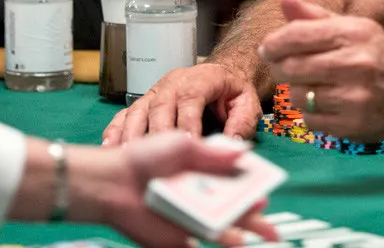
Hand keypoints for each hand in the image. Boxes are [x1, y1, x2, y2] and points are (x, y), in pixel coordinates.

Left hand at [69, 131, 279, 246]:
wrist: (112, 180)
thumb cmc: (143, 157)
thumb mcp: (184, 145)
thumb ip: (214, 153)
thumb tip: (245, 153)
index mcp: (201, 173)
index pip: (232, 181)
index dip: (250, 186)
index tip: (264, 188)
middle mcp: (196, 196)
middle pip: (230, 208)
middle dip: (252, 215)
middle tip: (270, 222)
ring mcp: (187, 218)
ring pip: (219, 227)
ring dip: (239, 231)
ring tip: (259, 233)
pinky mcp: (175, 237)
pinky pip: (197, 243)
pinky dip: (218, 243)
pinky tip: (235, 243)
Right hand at [102, 63, 261, 144]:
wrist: (222, 75)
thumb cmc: (232, 93)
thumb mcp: (247, 104)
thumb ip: (242, 123)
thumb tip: (231, 146)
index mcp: (203, 78)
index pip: (191, 97)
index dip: (187, 121)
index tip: (186, 147)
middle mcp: (175, 81)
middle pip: (161, 106)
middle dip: (158, 134)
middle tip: (156, 161)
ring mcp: (156, 91)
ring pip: (140, 110)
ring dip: (132, 134)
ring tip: (128, 158)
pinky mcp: (144, 101)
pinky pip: (126, 114)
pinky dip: (116, 130)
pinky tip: (110, 147)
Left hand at [259, 0, 383, 140]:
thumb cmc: (375, 53)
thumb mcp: (351, 27)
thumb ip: (314, 16)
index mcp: (353, 33)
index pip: (297, 35)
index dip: (274, 43)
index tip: (267, 48)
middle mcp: (356, 63)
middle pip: (292, 68)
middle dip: (280, 68)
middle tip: (283, 67)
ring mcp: (355, 97)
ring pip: (298, 95)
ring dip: (294, 91)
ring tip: (307, 85)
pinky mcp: (353, 126)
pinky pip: (309, 120)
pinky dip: (308, 113)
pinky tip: (323, 103)